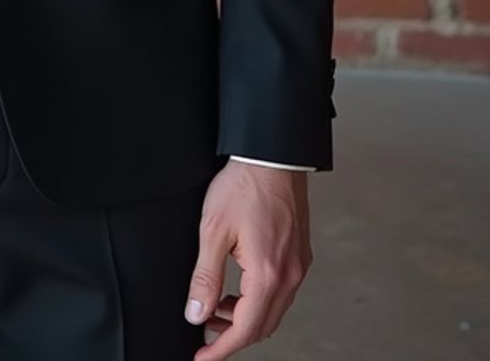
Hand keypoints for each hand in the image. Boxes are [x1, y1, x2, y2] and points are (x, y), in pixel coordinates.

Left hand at [184, 159, 311, 359]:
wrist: (272, 155)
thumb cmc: (244, 185)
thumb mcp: (213, 230)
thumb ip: (204, 277)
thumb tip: (196, 313)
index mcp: (268, 274)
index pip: (246, 330)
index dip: (222, 349)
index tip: (203, 358)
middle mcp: (289, 275)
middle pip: (263, 326)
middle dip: (233, 335)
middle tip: (205, 331)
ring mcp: (298, 265)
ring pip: (273, 310)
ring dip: (246, 317)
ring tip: (217, 307)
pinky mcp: (300, 254)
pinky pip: (281, 291)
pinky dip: (259, 299)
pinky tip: (239, 287)